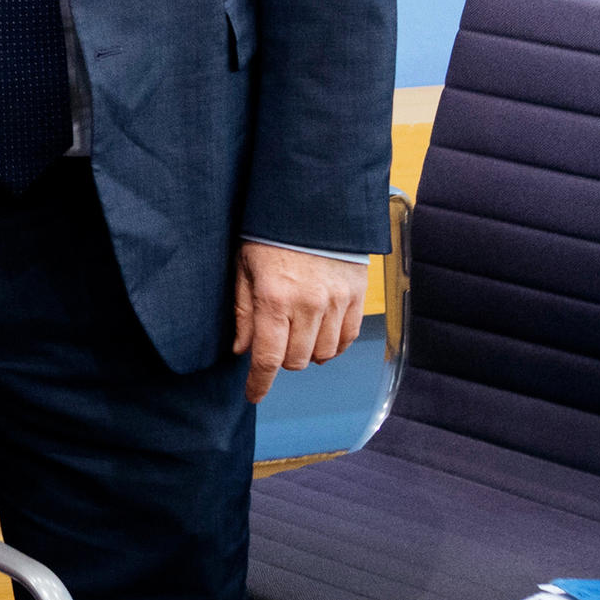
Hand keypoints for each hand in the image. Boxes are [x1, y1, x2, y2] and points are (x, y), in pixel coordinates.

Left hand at [233, 240, 369, 402]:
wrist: (314, 204)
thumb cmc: (271, 234)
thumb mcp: (244, 267)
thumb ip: (243, 311)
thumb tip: (241, 351)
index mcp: (274, 299)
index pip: (268, 358)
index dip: (259, 383)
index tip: (254, 395)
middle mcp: (308, 305)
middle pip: (296, 360)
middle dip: (281, 361)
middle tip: (274, 346)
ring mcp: (337, 302)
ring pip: (324, 354)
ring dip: (308, 353)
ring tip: (297, 337)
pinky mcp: (358, 296)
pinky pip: (348, 338)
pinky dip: (334, 344)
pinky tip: (321, 334)